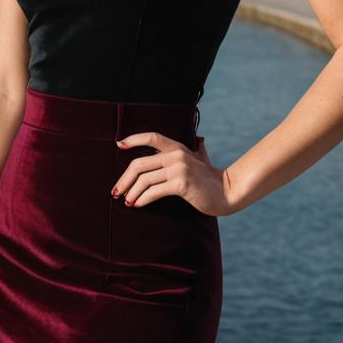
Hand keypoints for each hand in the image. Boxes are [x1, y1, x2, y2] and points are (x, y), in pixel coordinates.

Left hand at [112, 133, 229, 217]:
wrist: (227, 192)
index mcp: (177, 147)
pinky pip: (154, 191)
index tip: (119, 144)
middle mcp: (176, 155)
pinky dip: (142, 199)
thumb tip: (189, 143)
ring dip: (131, 192)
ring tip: (127, 201)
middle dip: (124, 179)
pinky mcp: (181, 183)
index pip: (152, 137)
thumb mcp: (198, 159)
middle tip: (116, 191)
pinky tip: (137, 204)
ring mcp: (179, 168)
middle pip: (139, 164)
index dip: (134, 139)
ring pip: (144, 179)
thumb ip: (189, 152)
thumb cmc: (210, 178)